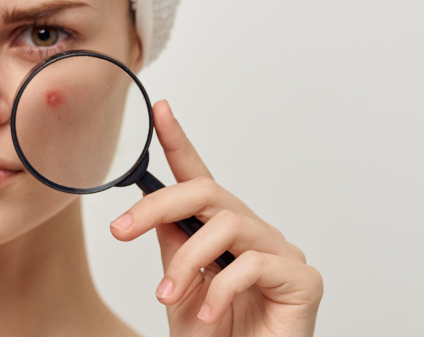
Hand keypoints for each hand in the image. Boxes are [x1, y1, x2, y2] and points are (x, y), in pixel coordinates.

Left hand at [109, 101, 322, 336]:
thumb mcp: (179, 287)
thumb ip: (172, 246)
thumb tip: (151, 210)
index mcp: (223, 232)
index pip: (200, 178)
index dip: (179, 141)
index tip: (160, 109)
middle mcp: (255, 234)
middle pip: (208, 193)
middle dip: (159, 205)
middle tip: (121, 231)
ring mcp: (282, 253)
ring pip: (227, 225)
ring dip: (185, 260)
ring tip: (166, 295)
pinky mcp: (302, 279)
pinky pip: (253, 264)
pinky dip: (220, 290)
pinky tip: (207, 314)